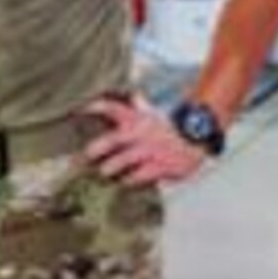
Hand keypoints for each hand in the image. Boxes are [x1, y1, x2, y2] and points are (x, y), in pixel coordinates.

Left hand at [81, 93, 204, 187]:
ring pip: (123, 160)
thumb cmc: (170, 129)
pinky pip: (140, 175)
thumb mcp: (153, 114)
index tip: (81, 110)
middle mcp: (140, 133)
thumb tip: (134, 95)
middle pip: (113, 139)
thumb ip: (139, 106)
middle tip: (85, 156)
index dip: (96, 108)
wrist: (196, 138)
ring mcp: (149, 150)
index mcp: (137, 119)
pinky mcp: (159, 166)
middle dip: (96, 148)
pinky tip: (124, 182)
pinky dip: (130, 180)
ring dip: (110, 168)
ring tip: (104, 172)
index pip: (113, 108)